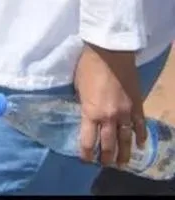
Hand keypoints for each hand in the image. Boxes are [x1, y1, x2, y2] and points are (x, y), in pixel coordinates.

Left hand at [74, 44, 146, 167]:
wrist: (110, 54)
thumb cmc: (88, 67)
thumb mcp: (78, 88)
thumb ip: (83, 104)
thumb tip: (86, 114)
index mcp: (91, 113)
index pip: (88, 140)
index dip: (86, 153)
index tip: (86, 160)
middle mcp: (109, 118)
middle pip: (108, 144)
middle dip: (106, 157)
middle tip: (105, 165)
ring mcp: (126, 113)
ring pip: (126, 139)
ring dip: (124, 153)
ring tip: (122, 163)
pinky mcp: (137, 106)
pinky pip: (140, 126)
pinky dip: (140, 136)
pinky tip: (139, 145)